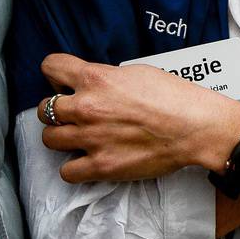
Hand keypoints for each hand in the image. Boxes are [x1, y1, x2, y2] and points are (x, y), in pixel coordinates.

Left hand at [35, 54, 239, 182]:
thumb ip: (105, 77)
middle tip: (72, 114)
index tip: (63, 82)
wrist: (194, 127)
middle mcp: (86, 107)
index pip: (50, 67)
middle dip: (57, 110)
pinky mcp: (101, 166)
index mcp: (95, 78)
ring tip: (77, 137)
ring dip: (61, 138)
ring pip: (49, 139)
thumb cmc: (173, 97)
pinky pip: (66, 172)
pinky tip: (87, 160)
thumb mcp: (135, 72)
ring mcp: (91, 139)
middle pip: (44, 109)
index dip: (55, 74)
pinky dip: (74, 167)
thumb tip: (92, 84)